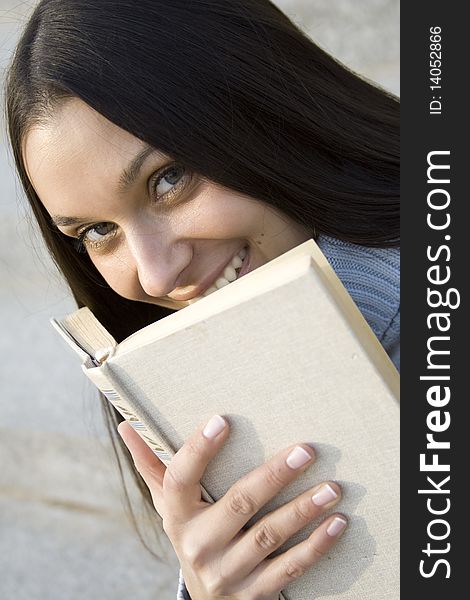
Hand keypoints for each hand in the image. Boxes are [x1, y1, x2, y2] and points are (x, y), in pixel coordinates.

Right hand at [118, 415, 346, 599]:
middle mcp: (199, 544)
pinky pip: (289, 569)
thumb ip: (151, 465)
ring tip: (332, 487)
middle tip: (305, 450)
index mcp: (177, 516)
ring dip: (302, 510)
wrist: (205, 599)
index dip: (198, 450)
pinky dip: (316, 546)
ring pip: (268, 536)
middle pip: (237, 504)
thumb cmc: (191, 533)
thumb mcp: (168, 505)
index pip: (180, 479)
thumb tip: (126, 424)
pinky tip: (337, 523)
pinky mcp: (255, 593)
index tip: (221, 420)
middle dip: (273, 476)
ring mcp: (228, 572)